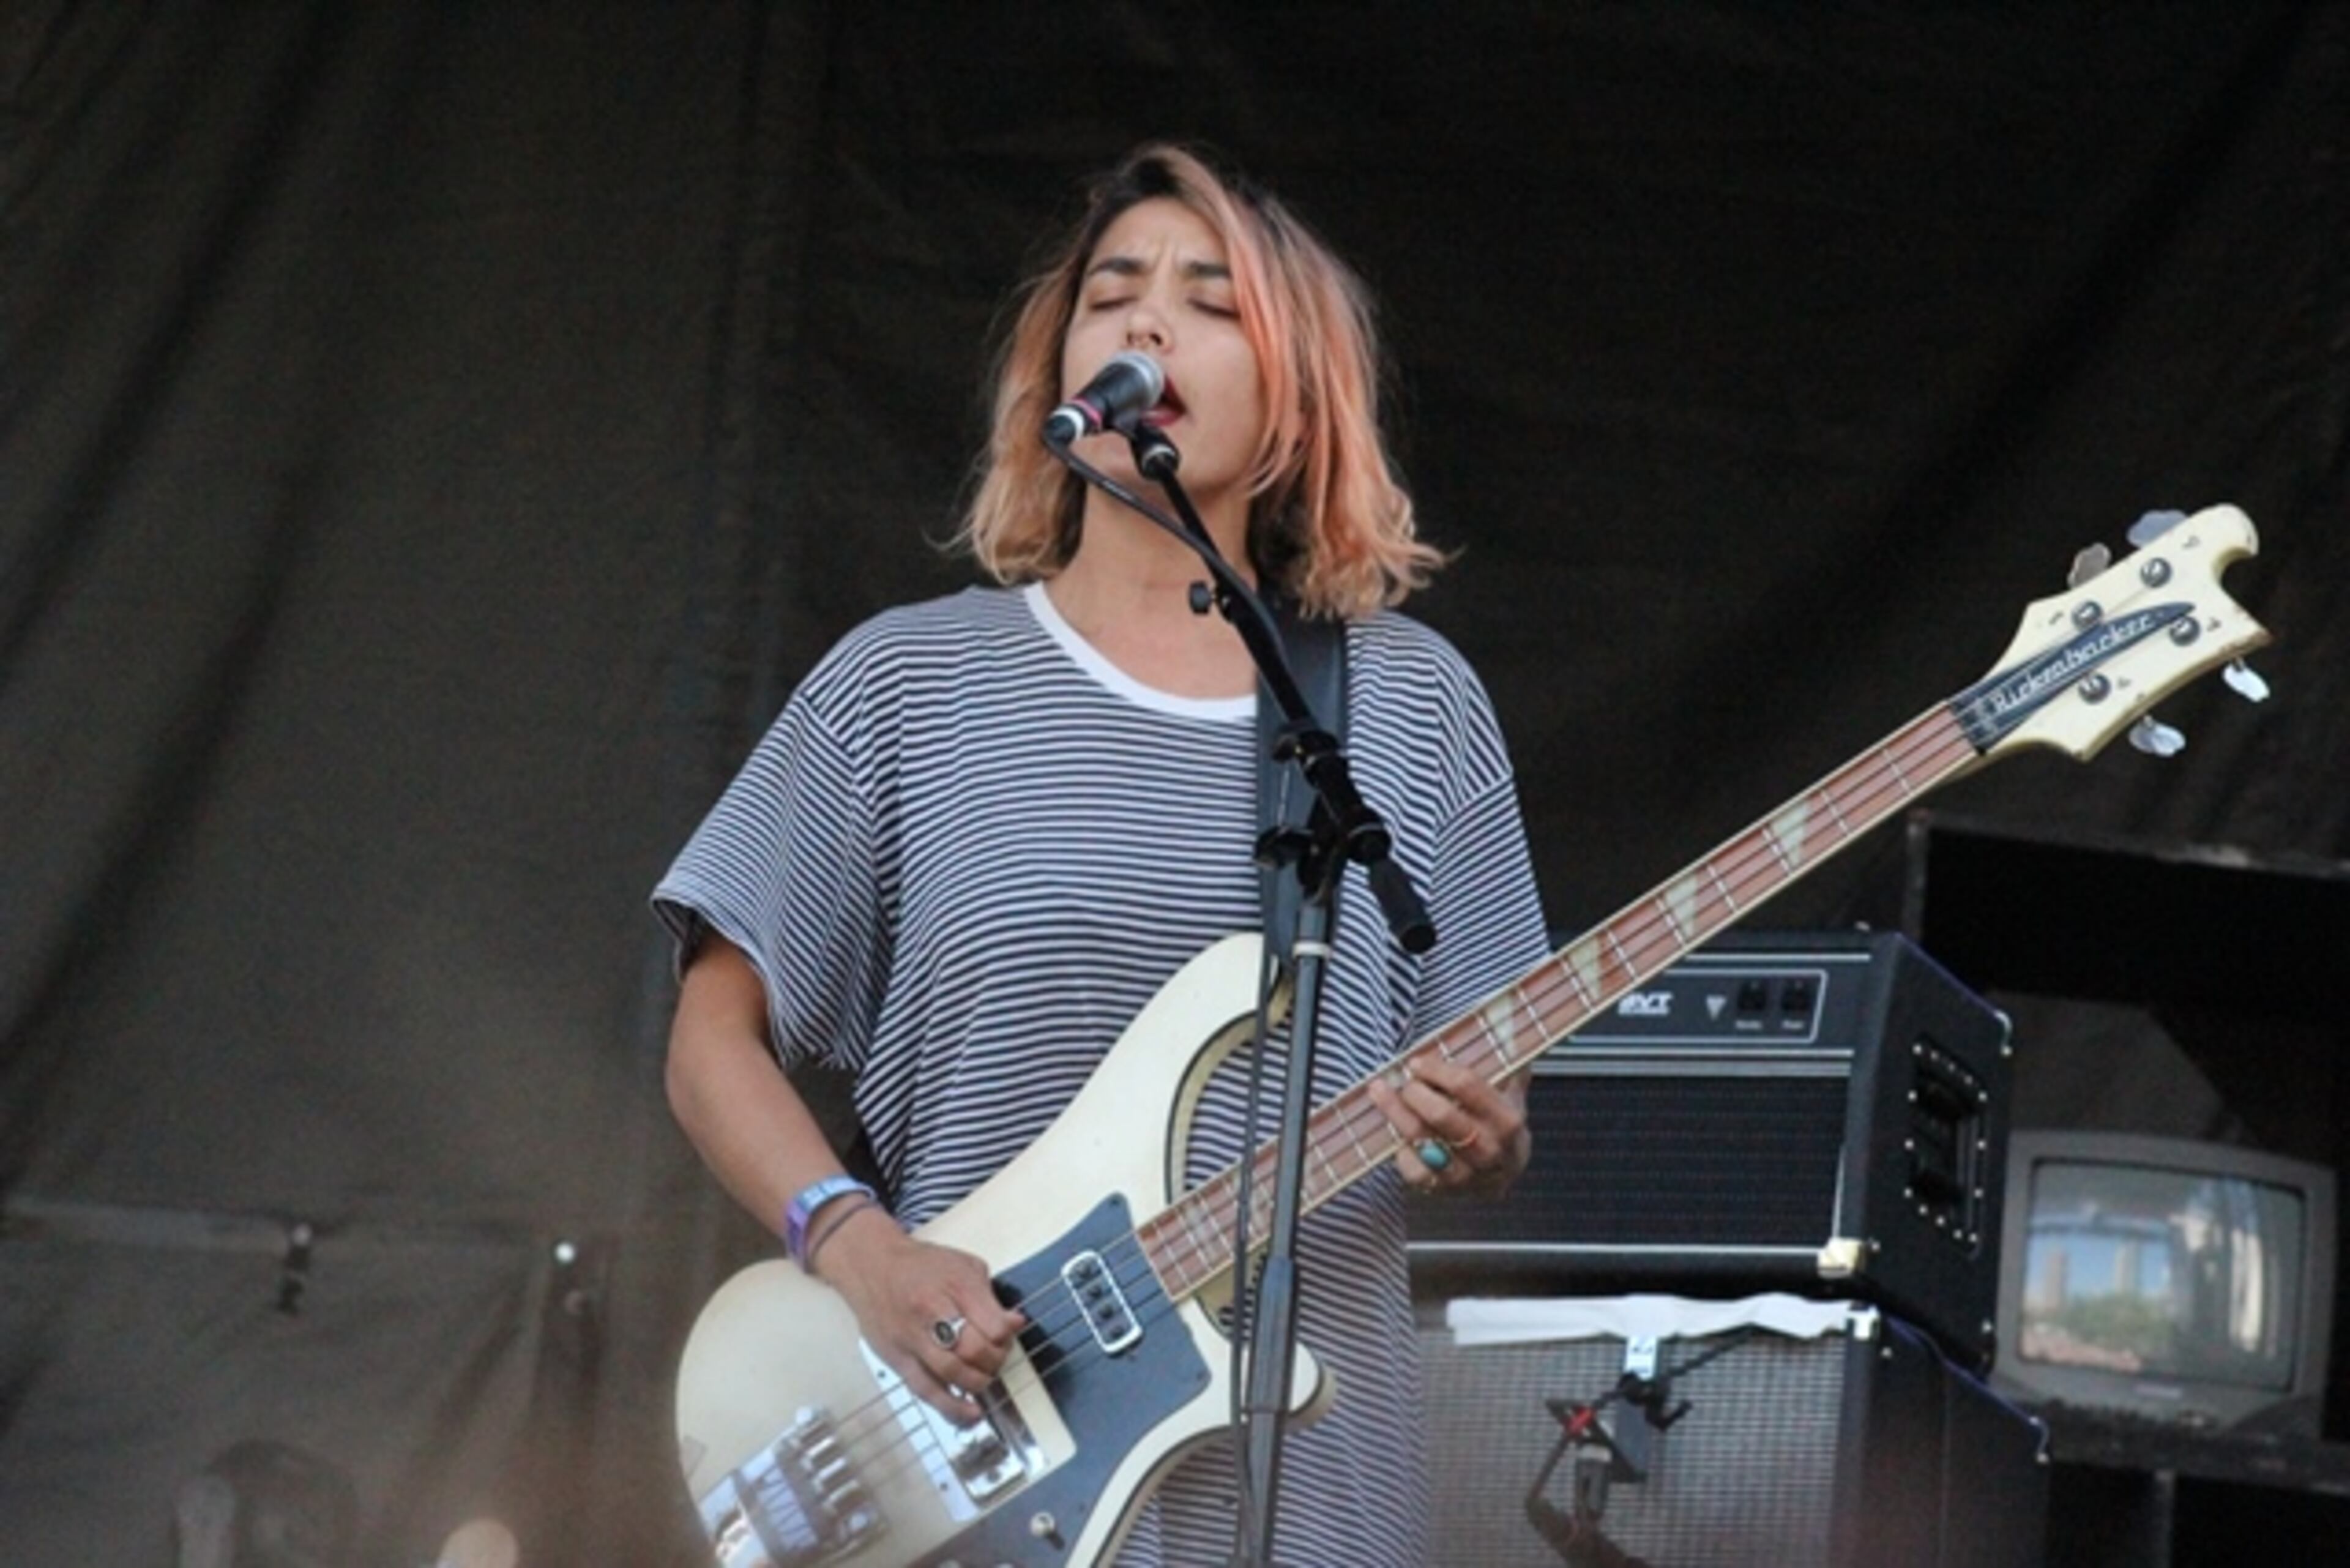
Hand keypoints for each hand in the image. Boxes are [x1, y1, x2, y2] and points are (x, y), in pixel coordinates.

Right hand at [813, 1208, 1026, 1419]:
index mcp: (954, 1285)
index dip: (1006, 1337)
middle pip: (973, 1350)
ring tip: (984, 1378)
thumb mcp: (964, 1266)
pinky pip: (925, 1390)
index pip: (992, 1325)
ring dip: (977, 1382)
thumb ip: (990, 1297)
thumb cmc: (921, 1264)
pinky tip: (969, 1414)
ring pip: (951, 1374)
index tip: (1006, 1335)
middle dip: (994, 1360)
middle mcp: (931, 1311)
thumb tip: (1014, 1323)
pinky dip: (950, 1407)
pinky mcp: (896, 1359)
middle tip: (995, 1357)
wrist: (871, 1264)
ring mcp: (911, 1338)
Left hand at [1367, 1056, 1530, 1198]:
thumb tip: (1502, 1019)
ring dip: (1397, 1114)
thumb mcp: (1510, 1090)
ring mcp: (1467, 1175)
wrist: (1506, 1170)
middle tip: (1404, 1081)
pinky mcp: (1445, 1190)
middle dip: (1416, 1093)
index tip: (1417, 1062)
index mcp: (1508, 1120)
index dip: (1438, 1071)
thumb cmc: (1499, 1121)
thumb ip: (1505, 1061)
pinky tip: (1396, 1134)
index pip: (1468, 1087)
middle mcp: (1490, 1150)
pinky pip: (1415, 1172)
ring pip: (1425, 1142)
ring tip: (1380, 1091)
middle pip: (1444, 1116)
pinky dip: (1402, 1151)